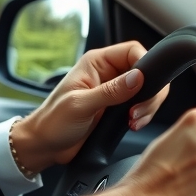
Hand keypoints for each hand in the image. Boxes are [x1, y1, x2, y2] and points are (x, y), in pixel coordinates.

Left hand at [10, 41, 168, 175]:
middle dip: (149, 92)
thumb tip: (138, 77)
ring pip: (147, 90)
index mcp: (96, 63)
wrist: (45, 146)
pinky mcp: (118, 109)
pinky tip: (133, 125)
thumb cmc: (53, 122)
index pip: (132, 50)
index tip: (145, 86)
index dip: (146, 65)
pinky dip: (144, 116)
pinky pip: (141, 106)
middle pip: (146, 71)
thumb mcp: (80, 105)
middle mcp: (107, 74)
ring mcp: (114, 92)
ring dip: (147, 107)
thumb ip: (110, 92)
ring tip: (133, 121)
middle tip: (138, 111)